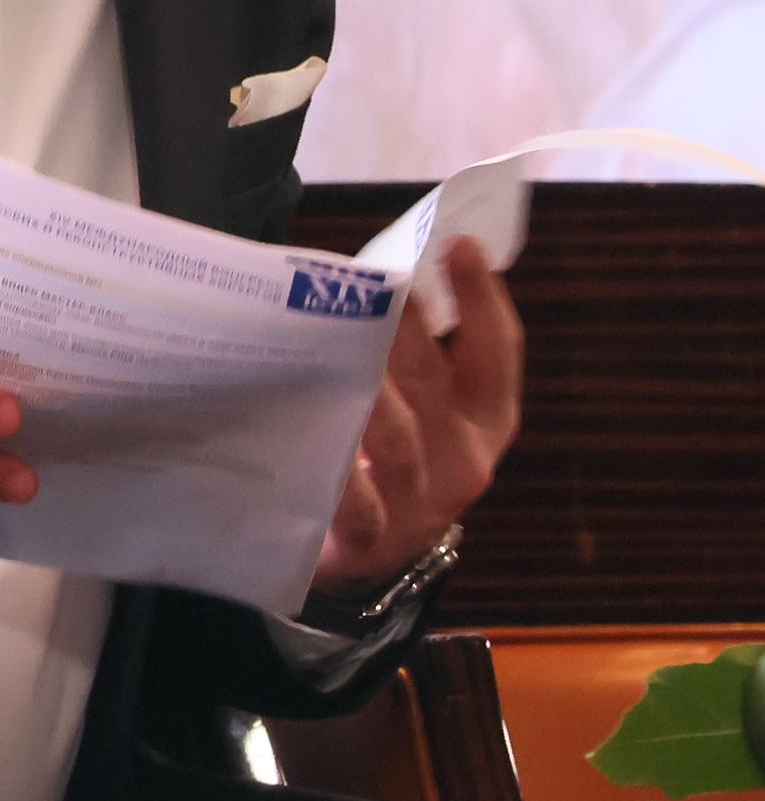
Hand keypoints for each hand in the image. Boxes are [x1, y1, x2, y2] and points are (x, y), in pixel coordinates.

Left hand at [312, 235, 522, 600]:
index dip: (482, 296)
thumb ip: (408, 349)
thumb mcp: (416, 403)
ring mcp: (421, 500)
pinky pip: (354, 499)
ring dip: (362, 386)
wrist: (363, 556)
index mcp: (483, 416)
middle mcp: (464, 457)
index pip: (496, 349)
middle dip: (402, 323)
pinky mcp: (371, 537)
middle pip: (432, 375)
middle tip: (370, 277)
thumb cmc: (382, 453)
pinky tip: (303, 428)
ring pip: (394, 433)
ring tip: (328, 342)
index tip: (458, 244)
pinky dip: (334, 466)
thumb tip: (372, 272)